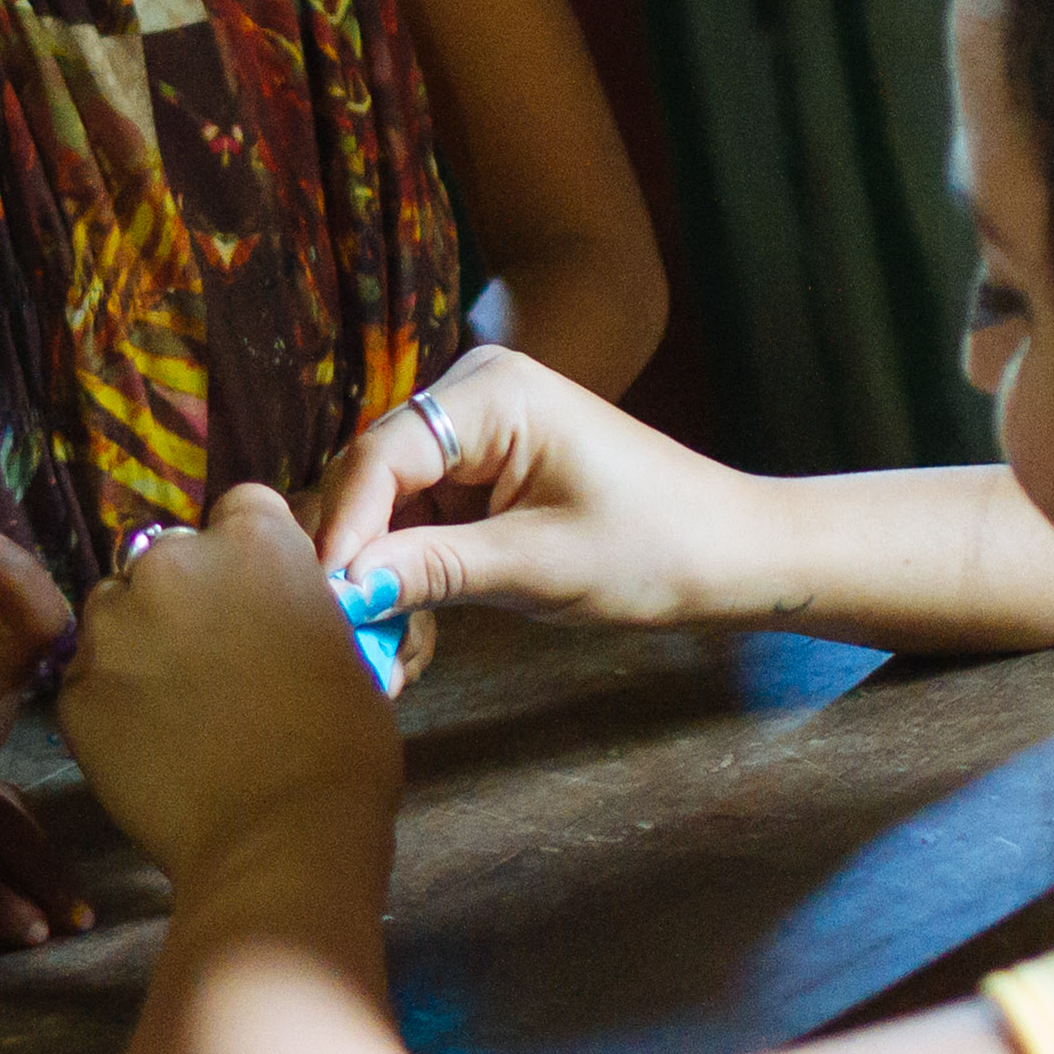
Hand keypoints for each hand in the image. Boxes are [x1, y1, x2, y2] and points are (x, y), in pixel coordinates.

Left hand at [62, 485, 399, 882]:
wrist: (281, 839)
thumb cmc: (341, 750)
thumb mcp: (345, 649)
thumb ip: (295, 606)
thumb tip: (275, 613)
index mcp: (253, 541)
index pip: (240, 509)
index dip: (249, 555)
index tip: (256, 597)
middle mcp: (172, 563)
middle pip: (166, 558)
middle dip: (185, 596)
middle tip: (212, 661)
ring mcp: (112, 626)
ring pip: (114, 612)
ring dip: (137, 642)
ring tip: (174, 706)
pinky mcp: (72, 690)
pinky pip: (87, 677)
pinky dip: (111, 701)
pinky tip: (148, 744)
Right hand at [306, 346, 746, 627]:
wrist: (730, 555)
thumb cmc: (657, 546)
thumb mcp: (537, 565)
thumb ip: (431, 569)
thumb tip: (342, 590)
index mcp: (491, 391)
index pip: (380, 456)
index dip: (343, 531)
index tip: (323, 604)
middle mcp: (471, 396)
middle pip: (372, 480)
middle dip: (358, 564)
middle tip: (349, 644)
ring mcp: (473, 437)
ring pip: (387, 512)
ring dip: (384, 585)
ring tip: (391, 662)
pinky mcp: (479, 478)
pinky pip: (418, 526)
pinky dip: (414, 581)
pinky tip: (415, 644)